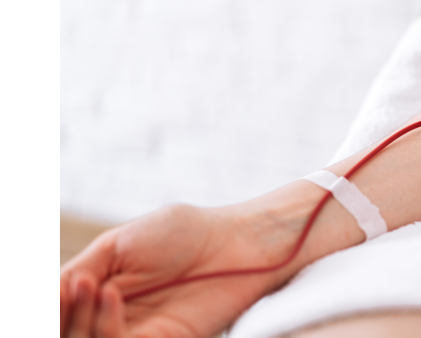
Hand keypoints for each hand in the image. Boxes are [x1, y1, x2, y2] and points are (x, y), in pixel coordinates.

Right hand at [60, 187, 322, 337]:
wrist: (237, 240)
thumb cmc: (185, 233)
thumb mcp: (119, 244)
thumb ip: (79, 271)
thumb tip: (45, 294)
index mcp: (101, 293)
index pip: (62, 312)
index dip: (51, 307)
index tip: (54, 289)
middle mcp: (116, 318)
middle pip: (71, 332)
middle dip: (63, 315)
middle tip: (71, 286)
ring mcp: (140, 333)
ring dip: (80, 321)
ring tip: (91, 286)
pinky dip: (106, 327)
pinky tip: (110, 295)